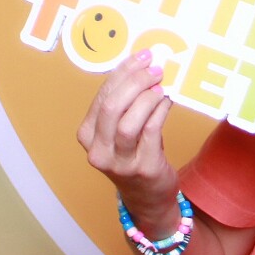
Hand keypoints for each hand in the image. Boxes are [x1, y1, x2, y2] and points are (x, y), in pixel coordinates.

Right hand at [76, 50, 178, 223]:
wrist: (147, 196)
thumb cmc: (135, 155)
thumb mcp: (121, 131)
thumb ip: (126, 103)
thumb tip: (144, 67)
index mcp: (87, 135)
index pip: (102, 96)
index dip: (122, 73)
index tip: (142, 57)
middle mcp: (98, 150)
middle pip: (111, 108)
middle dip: (134, 82)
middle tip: (155, 69)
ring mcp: (120, 163)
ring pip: (128, 122)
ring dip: (147, 98)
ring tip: (161, 85)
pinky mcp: (144, 169)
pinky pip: (151, 133)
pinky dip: (160, 112)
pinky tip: (167, 101)